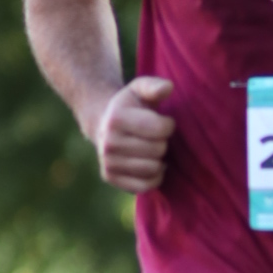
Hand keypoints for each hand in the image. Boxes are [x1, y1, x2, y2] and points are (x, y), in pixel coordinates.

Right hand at [92, 77, 174, 192]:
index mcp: (116, 119)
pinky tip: (150, 164)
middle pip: (158, 150)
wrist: (104, 124)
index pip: (161, 129)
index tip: (162, 121)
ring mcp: (108, 162)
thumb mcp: (139, 90)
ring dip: (159, 159)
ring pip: (153, 169)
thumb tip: (168, 88)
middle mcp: (108, 143)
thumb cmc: (130, 106)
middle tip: (154, 136)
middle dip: (163, 142)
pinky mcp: (110, 178)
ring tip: (151, 148)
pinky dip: (154, 177)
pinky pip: (145, 185)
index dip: (168, 125)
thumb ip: (155, 86)